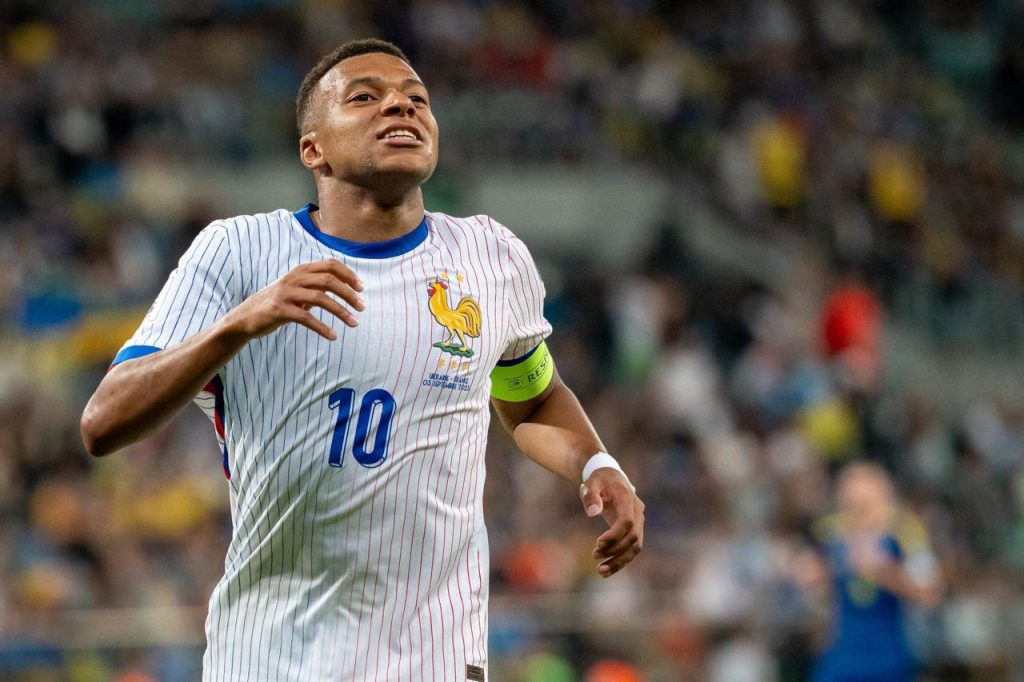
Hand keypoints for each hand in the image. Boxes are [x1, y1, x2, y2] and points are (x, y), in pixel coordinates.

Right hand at [222, 259, 363, 340]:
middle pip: (328, 280)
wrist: (246, 317)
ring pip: (320, 298)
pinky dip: (322, 328)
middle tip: (363, 307)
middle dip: (349, 294)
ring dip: (341, 312)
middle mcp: (294, 278)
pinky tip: (333, 336)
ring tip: (355, 323)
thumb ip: (316, 285)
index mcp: (301, 270)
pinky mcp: (279, 310)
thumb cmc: (278, 304)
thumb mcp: (297, 289)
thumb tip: (346, 288)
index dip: (348, 275)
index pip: (330, 265)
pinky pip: (306, 318)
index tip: (362, 288)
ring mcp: (286, 293)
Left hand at [580, 468, 643, 577]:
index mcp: (627, 498)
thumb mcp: (591, 483)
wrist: (609, 477)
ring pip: (635, 547)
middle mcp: (637, 511)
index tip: (598, 543)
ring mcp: (639, 521)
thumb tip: (593, 513)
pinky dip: (621, 560)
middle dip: (614, 550)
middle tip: (594, 555)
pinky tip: (606, 569)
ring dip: (620, 561)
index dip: (614, 535)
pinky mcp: (635, 529)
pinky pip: (632, 548)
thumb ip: (591, 496)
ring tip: (601, 571)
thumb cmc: (598, 480)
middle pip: (633, 537)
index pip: (627, 522)